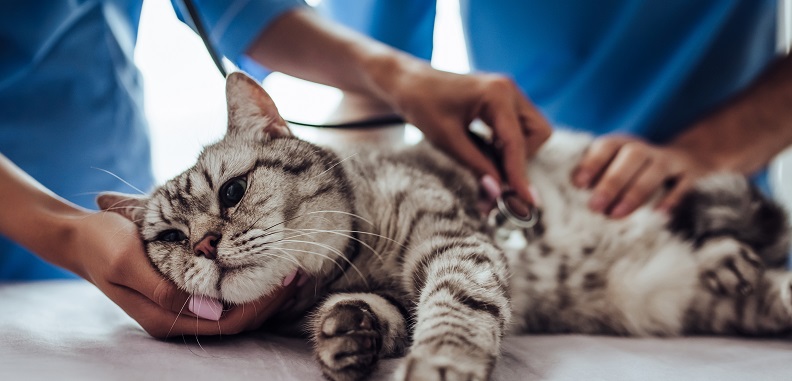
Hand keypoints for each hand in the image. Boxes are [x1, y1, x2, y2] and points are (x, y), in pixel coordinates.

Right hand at [68, 211, 295, 338]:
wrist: (80, 236)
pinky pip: (228, 295)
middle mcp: (180, 318)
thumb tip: (213, 310)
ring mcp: (185, 306)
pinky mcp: (188, 290)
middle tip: (301, 272)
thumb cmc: (103, 244)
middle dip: (273, 300)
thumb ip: (166, 289)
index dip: (261, 304)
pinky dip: (251, 283)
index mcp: (166, 317)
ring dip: (267, 293)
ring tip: (295, 269)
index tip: (287, 277)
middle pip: (240, 320)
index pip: (229, 322)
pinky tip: (269, 264)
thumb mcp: (129, 262)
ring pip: (238, 310)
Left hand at [386, 65, 550, 203]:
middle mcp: (509, 89)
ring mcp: (508, 92)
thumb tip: (497, 193)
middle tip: (497, 172)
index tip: (526, 201)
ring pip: (533, 130)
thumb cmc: (422, 105)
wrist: (409, 83)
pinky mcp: (502, 100)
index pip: (517, 143)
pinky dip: (508, 144)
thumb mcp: (447, 139)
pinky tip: (487, 152)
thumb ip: (476, 165)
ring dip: (517, 152)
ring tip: (489, 162)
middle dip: (522, 157)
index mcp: (497, 94)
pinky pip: (519, 126)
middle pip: (539, 133)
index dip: (520, 175)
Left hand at [572, 135, 711, 217]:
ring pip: (655, 170)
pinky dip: (671, 198)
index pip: (607, 146)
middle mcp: (645, 149)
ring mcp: (669, 160)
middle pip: (631, 157)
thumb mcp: (617, 166)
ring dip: (635, 192)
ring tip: (617, 214)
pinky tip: (658, 214)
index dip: (592, 162)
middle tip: (595, 207)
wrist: (688, 158)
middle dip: (612, 182)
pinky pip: (683, 184)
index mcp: (623, 144)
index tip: (578, 184)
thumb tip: (570, 194)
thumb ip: (597, 177)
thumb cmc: (636, 170)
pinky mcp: (690, 174)